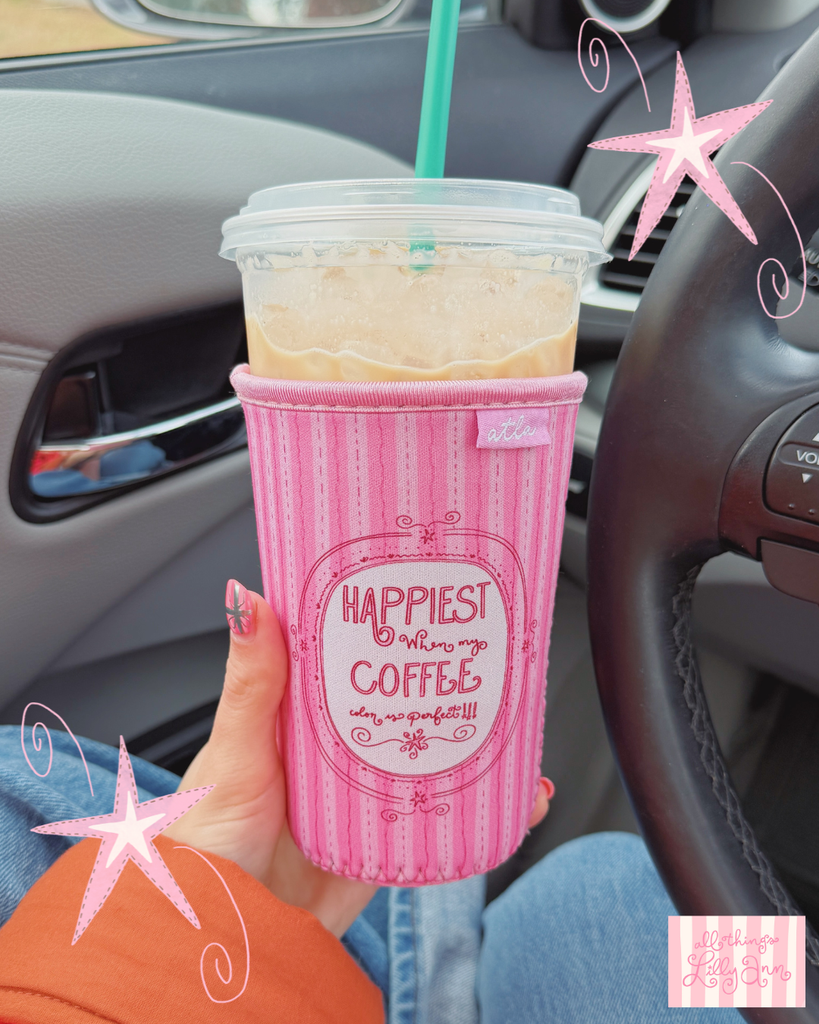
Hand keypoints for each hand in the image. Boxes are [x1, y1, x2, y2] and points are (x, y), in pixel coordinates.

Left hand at [165, 580, 551, 937]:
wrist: (226, 932)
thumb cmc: (208, 837)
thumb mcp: (236, 751)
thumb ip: (251, 684)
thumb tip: (246, 600)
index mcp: (300, 712)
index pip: (347, 653)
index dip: (383, 623)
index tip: (426, 590)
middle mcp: (337, 746)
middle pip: (399, 702)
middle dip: (444, 681)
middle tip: (490, 653)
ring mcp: (364, 793)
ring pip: (428, 755)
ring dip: (474, 740)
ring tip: (517, 721)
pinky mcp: (387, 841)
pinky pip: (440, 819)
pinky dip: (481, 808)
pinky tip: (520, 799)